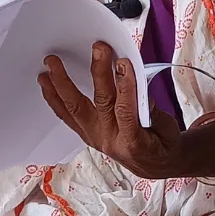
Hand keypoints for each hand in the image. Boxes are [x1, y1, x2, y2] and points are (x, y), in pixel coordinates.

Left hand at [38, 42, 184, 179]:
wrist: (155, 166)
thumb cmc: (163, 145)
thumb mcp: (169, 129)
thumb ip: (153, 111)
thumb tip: (137, 88)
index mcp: (134, 141)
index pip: (126, 111)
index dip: (125, 86)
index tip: (124, 63)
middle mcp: (109, 140)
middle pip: (100, 103)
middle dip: (98, 73)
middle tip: (98, 49)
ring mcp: (94, 137)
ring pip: (75, 109)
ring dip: (62, 84)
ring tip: (51, 65)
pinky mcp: (86, 134)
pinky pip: (67, 115)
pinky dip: (55, 98)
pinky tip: (46, 82)